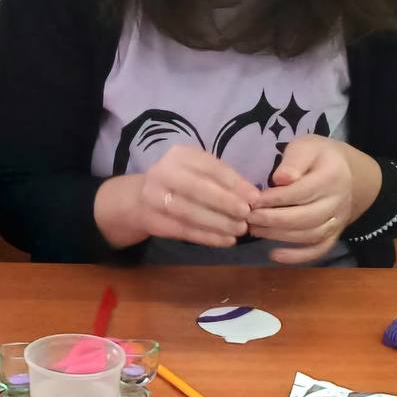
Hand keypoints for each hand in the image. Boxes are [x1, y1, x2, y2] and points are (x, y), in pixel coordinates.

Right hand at [120, 145, 258, 247]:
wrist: (142, 198)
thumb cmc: (182, 182)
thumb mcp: (200, 172)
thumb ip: (223, 181)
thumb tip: (253, 197)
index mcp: (179, 155)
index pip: (210, 167)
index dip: (234, 183)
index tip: (255, 198)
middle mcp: (163, 172)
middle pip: (196, 188)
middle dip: (225, 203)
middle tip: (246, 215)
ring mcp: (153, 197)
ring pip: (189, 212)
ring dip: (218, 223)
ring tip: (239, 230)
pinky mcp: (153, 220)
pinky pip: (183, 230)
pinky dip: (207, 237)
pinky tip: (226, 241)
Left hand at [247, 136, 353, 263]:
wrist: (347, 172)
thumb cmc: (318, 156)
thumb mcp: (306, 147)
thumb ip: (293, 161)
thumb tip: (280, 180)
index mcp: (331, 177)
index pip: (301, 192)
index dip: (275, 199)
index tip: (253, 200)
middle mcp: (337, 201)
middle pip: (305, 217)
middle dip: (273, 219)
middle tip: (248, 217)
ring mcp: (338, 220)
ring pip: (310, 235)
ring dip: (279, 236)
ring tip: (254, 230)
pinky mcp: (334, 234)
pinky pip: (319, 249)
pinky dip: (298, 256)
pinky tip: (274, 255)